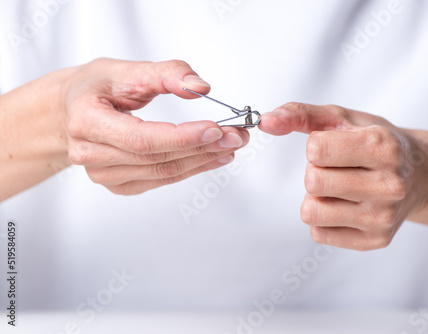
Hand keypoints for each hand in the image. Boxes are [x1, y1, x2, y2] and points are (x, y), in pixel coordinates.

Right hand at [63, 58, 247, 194]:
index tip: (217, 129)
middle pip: (158, 158)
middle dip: (203, 147)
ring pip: (163, 172)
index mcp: (87, 121)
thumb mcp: (124, 69)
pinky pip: (161, 179)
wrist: (69, 112)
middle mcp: (91, 153)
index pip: (142, 138)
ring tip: (231, 145)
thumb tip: (201, 87)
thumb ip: (166, 74)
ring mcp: (104, 174)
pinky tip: (212, 158)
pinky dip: (191, 169)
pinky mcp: (118, 184)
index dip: (183, 137)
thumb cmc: (94, 89)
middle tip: (237, 135)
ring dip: (203, 160)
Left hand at [259, 103, 427, 250]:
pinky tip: (346, 206)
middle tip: (339, 169)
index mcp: (384, 147)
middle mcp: (390, 185)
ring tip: (342, 188)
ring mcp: (384, 217)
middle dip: (316, 172)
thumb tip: (265, 122)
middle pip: (313, 183)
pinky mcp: (376, 240)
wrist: (420, 174)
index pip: (316, 150)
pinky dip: (324, 220)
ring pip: (311, 212)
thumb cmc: (377, 142)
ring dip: (317, 198)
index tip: (335, 147)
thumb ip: (300, 114)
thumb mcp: (343, 119)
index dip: (316, 146)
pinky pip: (319, 234)